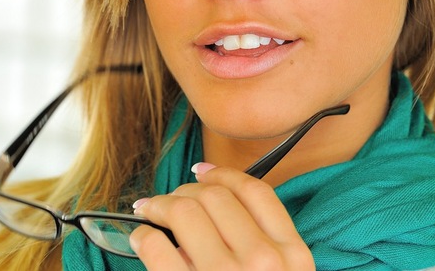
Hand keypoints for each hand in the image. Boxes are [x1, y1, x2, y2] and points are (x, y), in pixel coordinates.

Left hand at [129, 162, 314, 269]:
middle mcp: (262, 262)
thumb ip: (268, 246)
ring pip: (183, 210)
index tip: (203, 173)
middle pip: (215, 196)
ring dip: (158, 205)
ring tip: (149, 211)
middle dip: (186, 190)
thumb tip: (219, 207)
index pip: (255, 192)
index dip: (223, 175)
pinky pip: (156, 245)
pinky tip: (142, 238)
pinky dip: (143, 236)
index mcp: (292, 256)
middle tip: (170, 199)